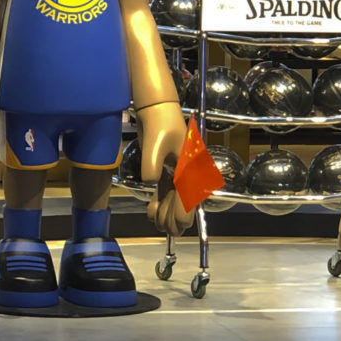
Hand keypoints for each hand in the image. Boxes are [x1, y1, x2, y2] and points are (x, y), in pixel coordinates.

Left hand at [136, 102, 189, 233]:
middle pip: (182, 199)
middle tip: (168, 232)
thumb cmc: (159, 124)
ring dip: (166, 211)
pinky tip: (152, 212)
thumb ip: (152, 165)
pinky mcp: (167, 168)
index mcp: (189, 166)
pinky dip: (159, 201)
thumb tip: (151, 182)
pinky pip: (165, 190)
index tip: (178, 227)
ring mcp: (176, 170)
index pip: (188, 195)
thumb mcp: (154, 144)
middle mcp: (186, 171)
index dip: (183, 212)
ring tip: (158, 224)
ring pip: (173, 197)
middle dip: (175, 217)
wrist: (156, 109)